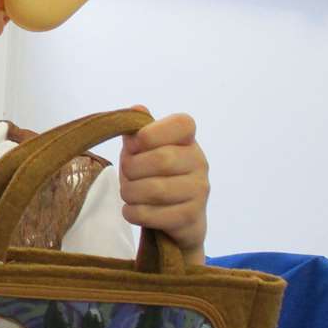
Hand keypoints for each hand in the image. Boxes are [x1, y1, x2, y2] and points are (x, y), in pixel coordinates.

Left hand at [119, 108, 208, 266]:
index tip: (134, 146)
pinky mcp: (191, 217)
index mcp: (188, 140)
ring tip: (128, 193)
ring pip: (154, 190)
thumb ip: (138, 131)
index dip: (150, 134)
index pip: (181, 124)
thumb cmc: (154, 176)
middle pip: (161, 159)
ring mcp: (199, 191)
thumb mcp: (143, 151)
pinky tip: (133, 210)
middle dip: (132, 169)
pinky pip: (152, 214)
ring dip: (130, 192)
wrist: (175, 219)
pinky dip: (133, 212)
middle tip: (126, 175)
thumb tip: (137, 109)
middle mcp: (200, 162)